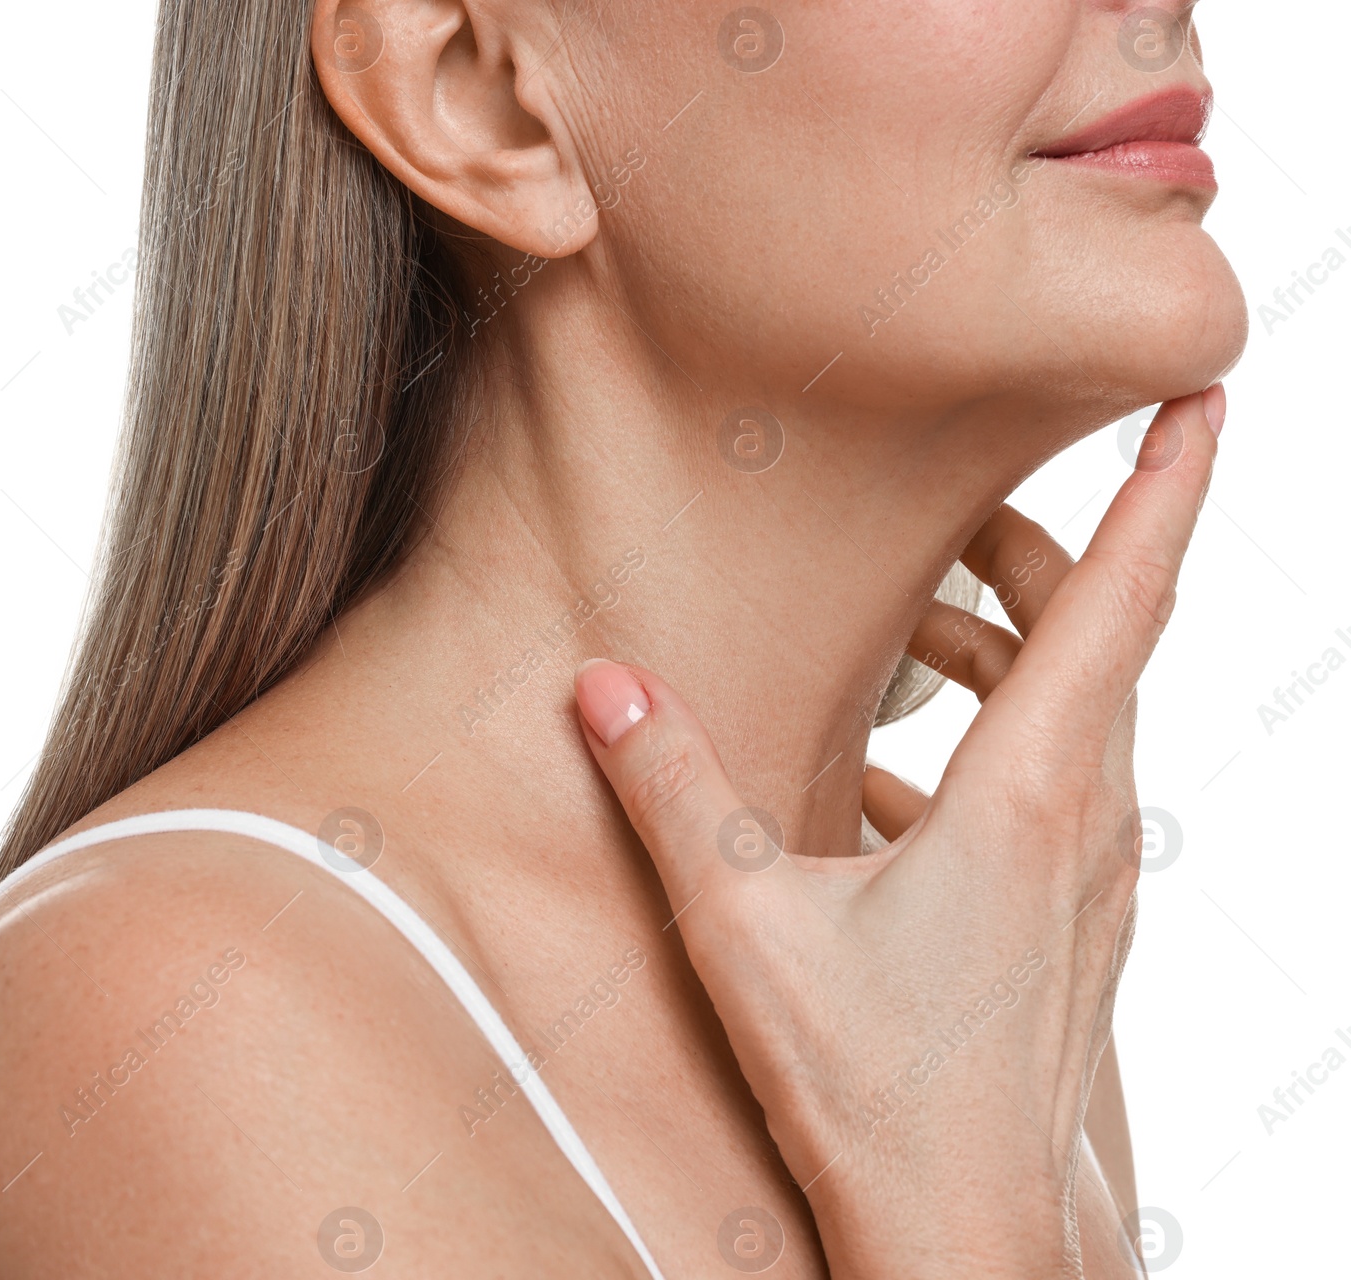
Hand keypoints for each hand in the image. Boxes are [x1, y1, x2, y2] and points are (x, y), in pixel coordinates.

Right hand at [572, 389, 1222, 1277]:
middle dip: (1033, 555)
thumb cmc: (873, 1089)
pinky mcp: (1074, 923)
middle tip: (953, 518)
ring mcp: (1092, 877)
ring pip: (1081, 712)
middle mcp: (1085, 819)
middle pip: (1095, 637)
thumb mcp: (743, 924)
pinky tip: (893, 783)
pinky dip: (995, 743)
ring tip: (907, 646)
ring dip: (1007, 652)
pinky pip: (1058, 789)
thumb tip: (602, 681)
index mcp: (1029, 794)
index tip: (1206, 392)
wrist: (963, 1238)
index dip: (1167, 486)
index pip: (1121, 599)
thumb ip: (670, 788)